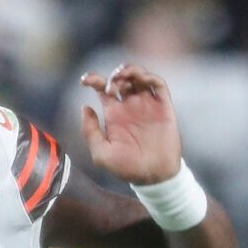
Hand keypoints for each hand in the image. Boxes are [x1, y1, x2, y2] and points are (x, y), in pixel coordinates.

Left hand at [77, 64, 183, 185]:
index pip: (102, 88)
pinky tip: (141, 80)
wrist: (154, 177)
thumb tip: (85, 107)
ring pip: (139, 76)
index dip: (93, 79)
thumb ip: (90, 131)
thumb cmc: (127, 168)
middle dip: (114, 75)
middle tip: (112, 87)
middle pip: (121, 78)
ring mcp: (147, 105)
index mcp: (114, 114)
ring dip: (130, 70)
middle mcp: (130, 106)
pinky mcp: (164, 107)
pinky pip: (158, 84)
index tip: (84, 81)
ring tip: (123, 77)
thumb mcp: (101, 154)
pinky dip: (150, 77)